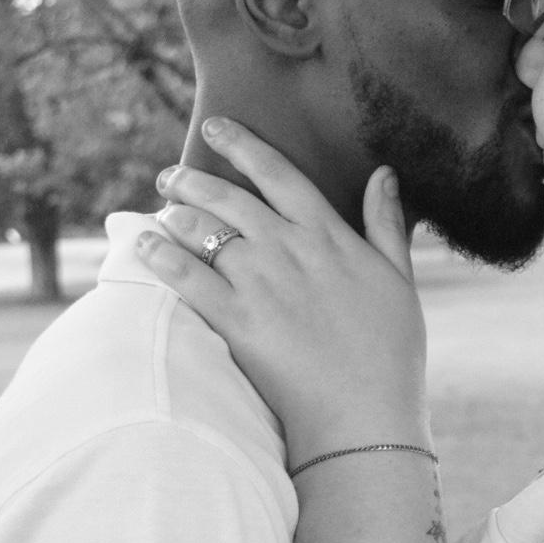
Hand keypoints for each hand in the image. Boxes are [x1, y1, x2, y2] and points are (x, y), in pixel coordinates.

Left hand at [139, 117, 429, 462]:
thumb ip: (386, 225)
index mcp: (329, 236)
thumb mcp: (400, 282)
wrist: (366, 413)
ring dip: (174, 214)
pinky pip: (185, 276)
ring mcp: (259, 282)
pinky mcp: (235, 319)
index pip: (278, 174)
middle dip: (192, 180)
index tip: (215, 129)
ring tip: (159, 212)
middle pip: (228, 197)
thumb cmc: (392, 354)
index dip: (242, 145)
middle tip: (169, 177)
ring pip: (201, 230)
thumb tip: (383, 174)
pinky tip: (144, 245)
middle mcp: (288, 248)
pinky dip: (159, 255)